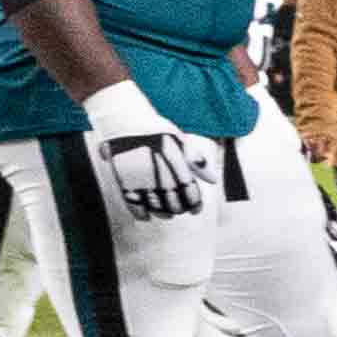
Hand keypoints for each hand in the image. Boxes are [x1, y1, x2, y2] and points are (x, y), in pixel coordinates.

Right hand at [84, 87, 219, 222]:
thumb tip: (213, 180)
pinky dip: (141, 213)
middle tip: (181, 210)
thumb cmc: (153, 128)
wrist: (123, 119)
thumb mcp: (178, 139)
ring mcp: (140, 179)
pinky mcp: (123, 181)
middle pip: (173, 202)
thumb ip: (196, 160)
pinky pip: (133, 204)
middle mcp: (158, 173)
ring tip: (168, 214)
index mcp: (174, 162)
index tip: (195, 209)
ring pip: (155, 206)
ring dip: (163, 213)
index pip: (189, 191)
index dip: (194, 203)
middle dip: (180, 208)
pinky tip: (146, 216)